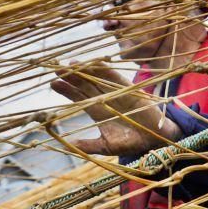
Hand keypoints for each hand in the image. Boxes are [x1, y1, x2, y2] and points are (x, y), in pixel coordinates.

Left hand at [51, 61, 181, 155]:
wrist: (154, 140)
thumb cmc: (130, 144)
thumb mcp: (107, 146)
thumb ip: (89, 145)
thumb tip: (69, 146)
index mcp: (96, 111)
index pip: (78, 98)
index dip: (67, 90)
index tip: (54, 83)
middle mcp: (104, 99)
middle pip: (84, 85)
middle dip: (71, 77)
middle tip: (57, 69)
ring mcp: (115, 92)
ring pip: (97, 79)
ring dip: (85, 70)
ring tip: (71, 63)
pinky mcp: (129, 89)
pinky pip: (115, 77)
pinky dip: (106, 70)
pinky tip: (95, 62)